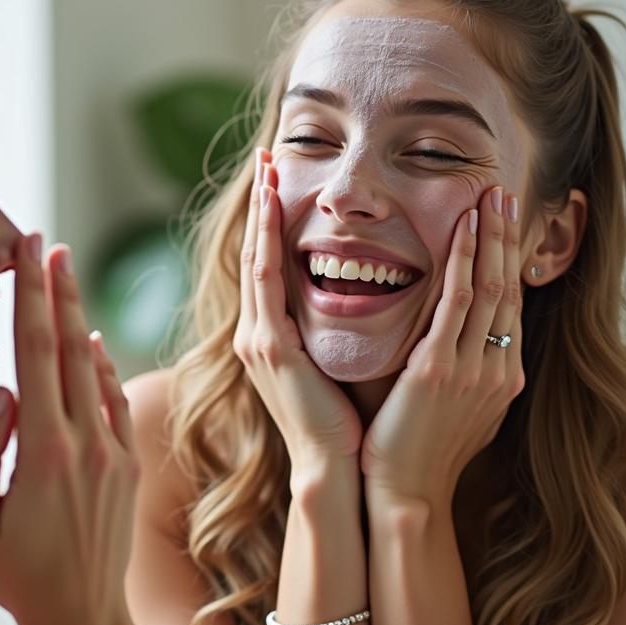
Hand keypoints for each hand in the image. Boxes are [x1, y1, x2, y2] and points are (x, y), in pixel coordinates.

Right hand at [0, 235, 140, 624]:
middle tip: (49, 246)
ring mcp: (113, 451)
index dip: (33, 297)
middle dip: (59, 290)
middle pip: (71, 346)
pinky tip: (93, 343)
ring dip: (81, 319)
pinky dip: (104, 367)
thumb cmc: (19, 577)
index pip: (36, 354)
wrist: (84, 620)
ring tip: (67, 279)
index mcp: (42, 450)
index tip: (30, 255)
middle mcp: (84, 441)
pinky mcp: (129, 465)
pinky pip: (116, 401)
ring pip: (96, 368)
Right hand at [233, 149, 362, 495]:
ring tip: (266, 168)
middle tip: (265, 155)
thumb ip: (339, 332)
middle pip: (254, 252)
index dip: (270, 223)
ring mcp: (256, 338)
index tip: (278, 182)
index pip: (269, 266)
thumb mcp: (336, 366)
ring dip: (260, 210)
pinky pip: (266, 279)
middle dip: (259, 203)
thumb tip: (371, 294)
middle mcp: (255, 333)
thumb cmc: (348, 423)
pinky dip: (267, 238)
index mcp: (272, 337)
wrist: (337, 469)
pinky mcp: (268, 347)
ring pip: (254, 258)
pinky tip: (272, 206)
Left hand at [361, 186, 525, 509]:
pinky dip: (463, 263)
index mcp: (502, 376)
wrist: (406, 493)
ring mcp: (473, 368)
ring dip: (490, 237)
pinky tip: (463, 230)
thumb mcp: (455, 408)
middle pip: (509, 287)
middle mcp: (497, 368)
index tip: (504, 223)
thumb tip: (456, 345)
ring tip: (490, 196)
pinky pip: (457, 304)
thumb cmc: (417, 451)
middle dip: (508, 237)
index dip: (508, 260)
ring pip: (490, 287)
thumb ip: (460, 372)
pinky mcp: (440, 370)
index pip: (510, 305)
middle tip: (504, 193)